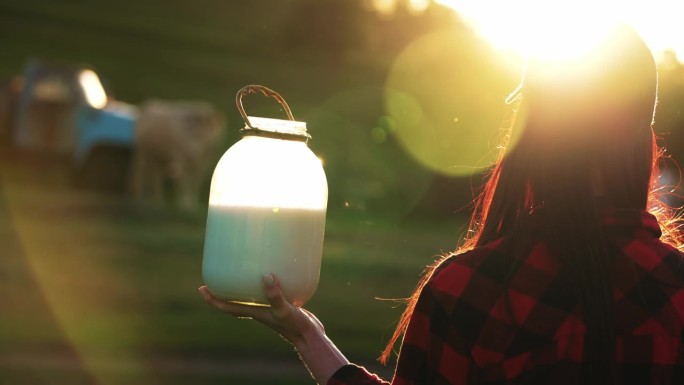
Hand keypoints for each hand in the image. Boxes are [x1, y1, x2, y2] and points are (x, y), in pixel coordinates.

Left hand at [199, 274, 349, 383]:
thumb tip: (266, 276)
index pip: (227, 307)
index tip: (201, 288)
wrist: (310, 338)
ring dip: (241, 287)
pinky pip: (266, 294)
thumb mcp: (284, 310)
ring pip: (249, 297)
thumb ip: (274, 295)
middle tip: (215, 276)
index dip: (212, 299)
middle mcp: (258, 311)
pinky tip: (271, 274)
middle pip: (234, 302)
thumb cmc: (295, 326)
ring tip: (240, 271)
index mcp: (254, 313)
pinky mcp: (280, 306)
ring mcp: (269, 309)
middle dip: (223, 291)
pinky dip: (263, 285)